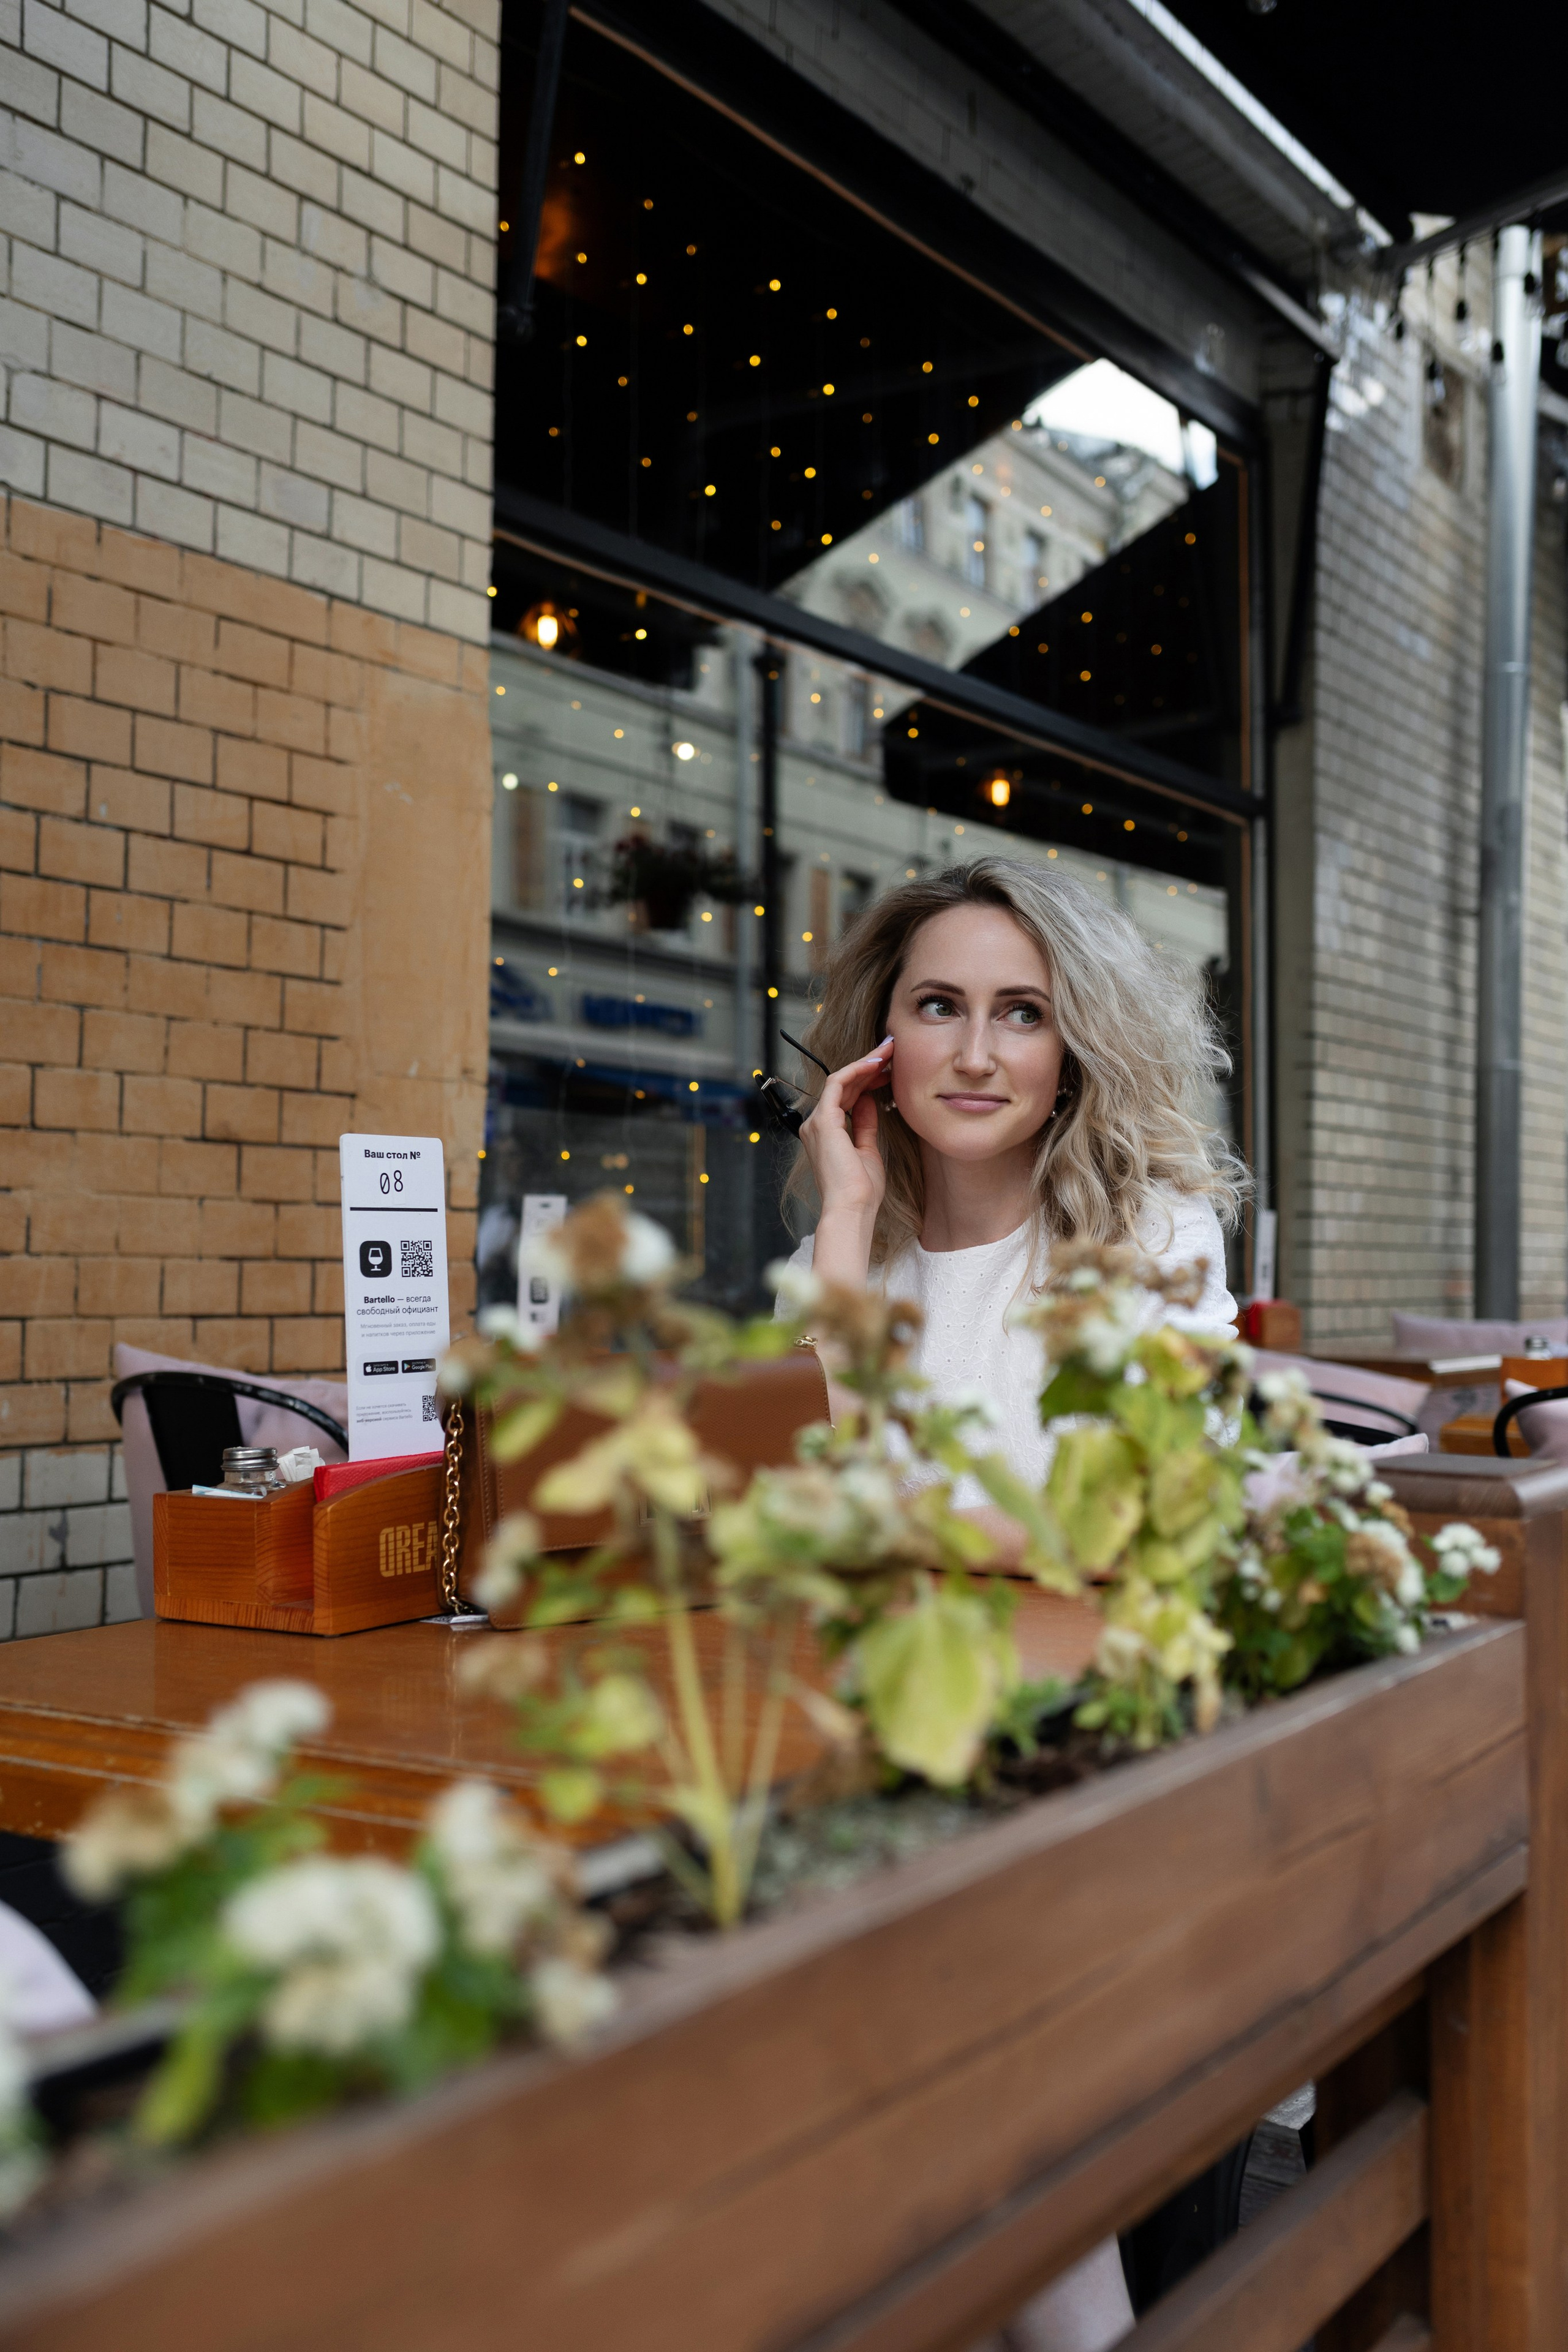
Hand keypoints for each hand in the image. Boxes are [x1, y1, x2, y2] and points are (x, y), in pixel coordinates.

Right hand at [797, 1037, 893, 1286]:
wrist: (851, 1208)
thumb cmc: (861, 1190)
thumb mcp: (867, 1150)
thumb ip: (864, 1125)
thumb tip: (868, 1103)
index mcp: (826, 1134)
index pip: (845, 1097)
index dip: (866, 1080)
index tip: (889, 1070)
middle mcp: (816, 1125)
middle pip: (843, 1085)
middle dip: (868, 1066)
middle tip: (891, 1050)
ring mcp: (817, 1122)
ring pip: (840, 1080)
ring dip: (865, 1063)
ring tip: (888, 1051)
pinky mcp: (823, 1121)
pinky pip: (837, 1084)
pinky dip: (856, 1070)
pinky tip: (876, 1063)